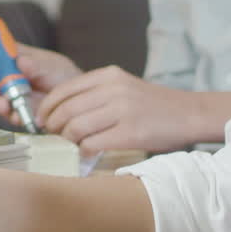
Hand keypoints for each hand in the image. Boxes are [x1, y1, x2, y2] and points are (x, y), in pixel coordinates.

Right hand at [0, 35, 82, 127]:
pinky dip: (7, 114)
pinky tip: (17, 113)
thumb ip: (37, 64)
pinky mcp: (10, 109)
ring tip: (5, 103)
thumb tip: (22, 61)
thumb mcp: (52, 65)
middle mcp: (2, 71)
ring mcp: (4, 91)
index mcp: (9, 53)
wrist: (74, 101)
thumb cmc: (63, 77)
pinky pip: (0, 112)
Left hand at [38, 66, 208, 154]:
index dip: (47, 107)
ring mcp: (122, 111)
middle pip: (66, 110)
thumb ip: (96, 94)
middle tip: (52, 136)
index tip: (41, 119)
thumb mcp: (123, 87)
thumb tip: (61, 112)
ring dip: (67, 141)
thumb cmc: (153, 104)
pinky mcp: (130, 133)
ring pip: (76, 128)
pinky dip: (84, 152)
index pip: (64, 90)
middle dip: (53, 126)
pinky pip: (93, 144)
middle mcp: (113, 90)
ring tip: (70, 146)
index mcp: (108, 76)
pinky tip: (86, 155)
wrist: (189, 113)